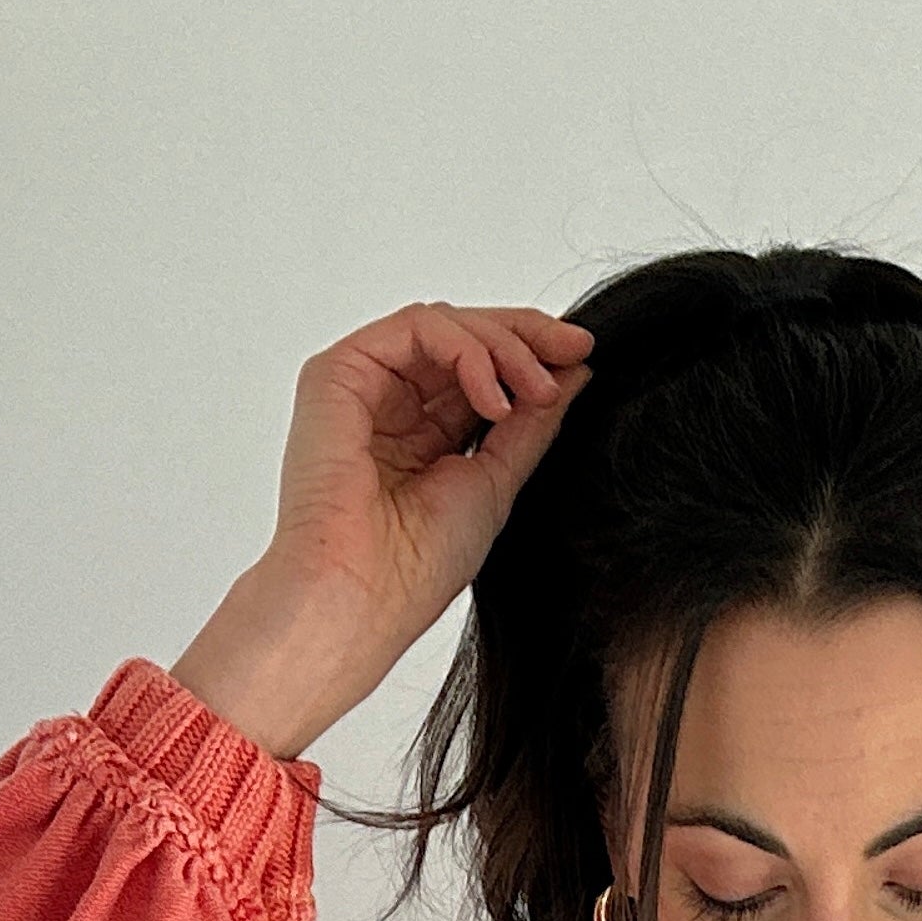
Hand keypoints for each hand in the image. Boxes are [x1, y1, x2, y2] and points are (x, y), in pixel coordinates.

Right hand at [172, 304, 593, 759]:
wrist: (366, 595)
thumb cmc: (416, 566)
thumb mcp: (498, 481)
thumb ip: (532, 423)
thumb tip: (574, 373)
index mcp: (423, 436)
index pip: (480, 370)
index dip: (531, 354)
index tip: (582, 355)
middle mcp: (391, 406)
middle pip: (464, 337)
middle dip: (526, 337)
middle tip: (573, 352)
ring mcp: (364, 387)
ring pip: (443, 325)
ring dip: (503, 346)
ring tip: (536, 390)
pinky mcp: (339, 373)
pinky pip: (416, 328)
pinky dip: (466, 350)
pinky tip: (495, 396)